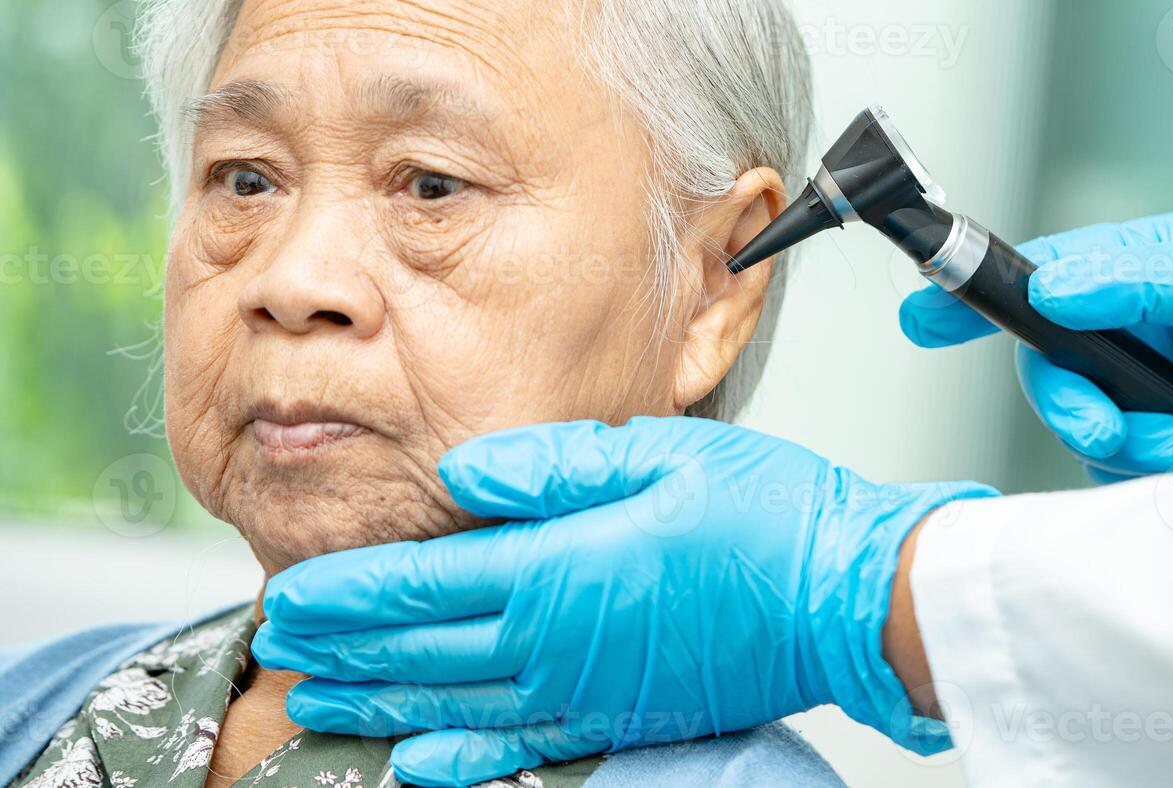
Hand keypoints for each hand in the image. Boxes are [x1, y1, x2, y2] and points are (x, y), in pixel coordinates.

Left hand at [252, 416, 995, 785]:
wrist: (846, 598)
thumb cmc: (765, 517)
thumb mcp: (659, 457)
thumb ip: (551, 468)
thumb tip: (462, 474)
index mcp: (556, 570)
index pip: (418, 587)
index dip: (348, 594)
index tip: (295, 595)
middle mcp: (553, 645)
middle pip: (417, 652)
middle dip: (343, 648)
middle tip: (283, 645)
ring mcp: (582, 693)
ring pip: (451, 707)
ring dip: (377, 703)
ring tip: (317, 701)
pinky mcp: (616, 719)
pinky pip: (515, 750)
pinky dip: (457, 760)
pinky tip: (418, 764)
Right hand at [900, 212, 1172, 484]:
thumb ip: (1135, 278)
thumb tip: (1052, 289)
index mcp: (1130, 272)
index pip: (1030, 276)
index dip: (968, 297)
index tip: (920, 316)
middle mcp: (1121, 329)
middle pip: (1044, 366)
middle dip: (1072, 402)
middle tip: (1107, 424)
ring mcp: (1132, 388)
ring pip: (1074, 422)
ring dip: (1129, 439)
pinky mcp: (1147, 442)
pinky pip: (1107, 464)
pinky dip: (1145, 468)